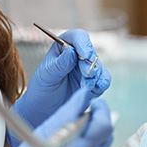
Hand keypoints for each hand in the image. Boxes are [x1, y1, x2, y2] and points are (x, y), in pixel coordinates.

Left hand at [8, 29, 110, 146]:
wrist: (44, 109)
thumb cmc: (42, 89)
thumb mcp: (46, 76)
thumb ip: (59, 64)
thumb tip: (71, 51)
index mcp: (64, 47)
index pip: (78, 37)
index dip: (84, 44)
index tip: (85, 55)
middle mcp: (78, 56)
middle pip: (91, 53)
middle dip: (90, 64)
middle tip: (87, 75)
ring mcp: (87, 69)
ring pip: (99, 67)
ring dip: (96, 76)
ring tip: (86, 86)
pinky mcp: (94, 83)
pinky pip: (104, 80)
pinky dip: (102, 83)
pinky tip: (95, 89)